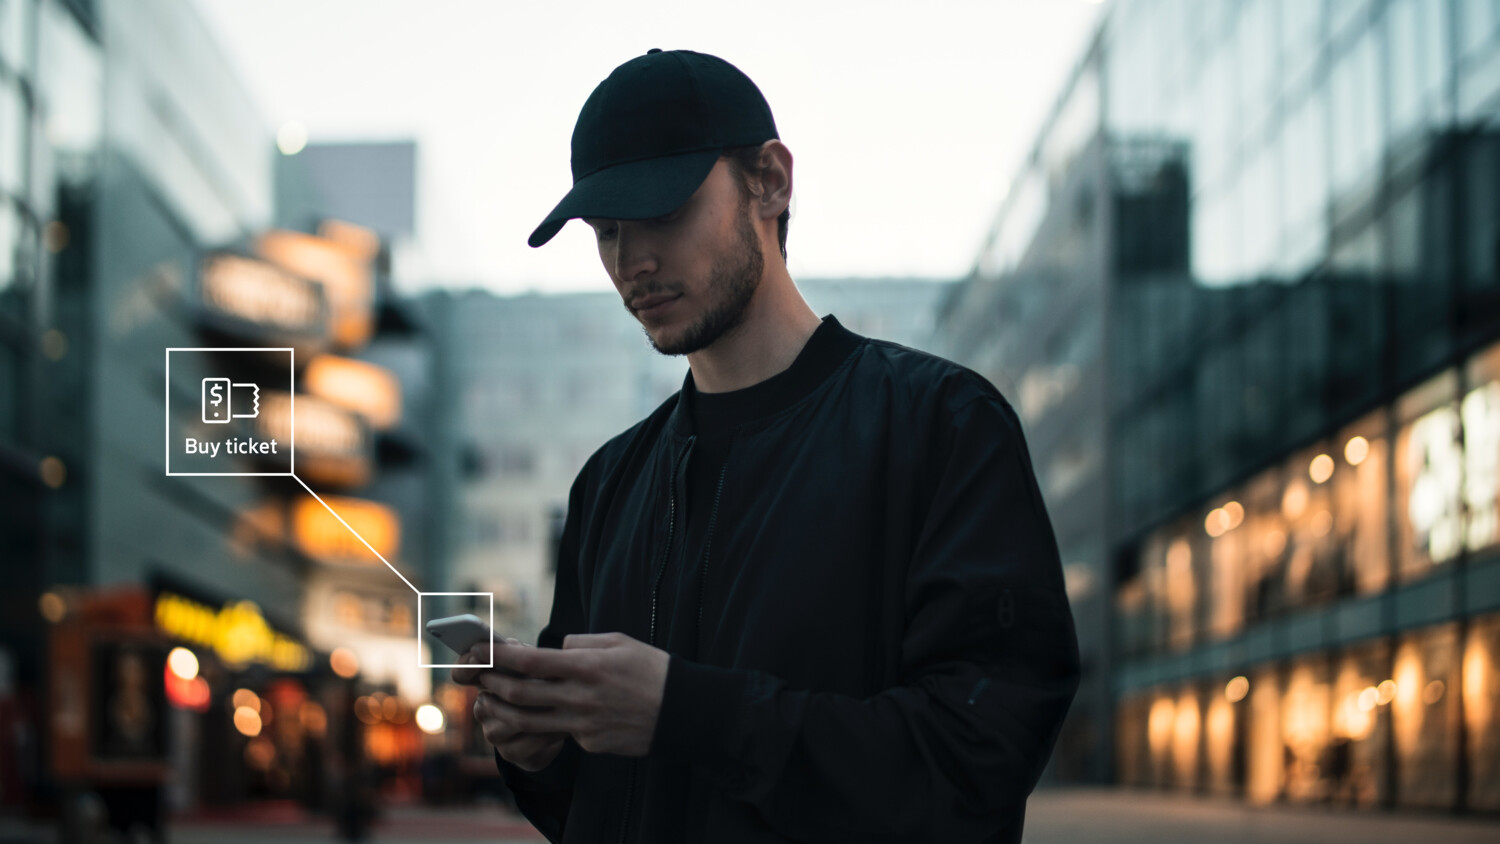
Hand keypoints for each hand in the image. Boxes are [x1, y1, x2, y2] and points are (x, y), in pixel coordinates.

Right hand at [453, 639, 568, 770]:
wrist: (554, 728)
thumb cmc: (541, 686)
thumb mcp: (533, 666)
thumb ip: (520, 654)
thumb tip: (513, 647)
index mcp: (484, 681)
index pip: (462, 674)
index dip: (467, 665)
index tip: (477, 655)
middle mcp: (483, 708)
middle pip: (492, 697)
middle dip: (519, 687)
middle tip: (543, 681)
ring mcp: (493, 733)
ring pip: (511, 720)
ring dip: (539, 711)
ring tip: (561, 704)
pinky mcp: (509, 752)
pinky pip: (527, 742)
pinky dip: (548, 732)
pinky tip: (565, 726)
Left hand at [476, 631, 669, 757]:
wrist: (683, 711)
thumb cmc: (652, 669)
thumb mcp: (619, 642)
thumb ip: (582, 644)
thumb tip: (556, 649)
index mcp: (587, 667)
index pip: (530, 662)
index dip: (498, 656)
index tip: (479, 650)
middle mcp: (580, 697)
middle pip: (521, 694)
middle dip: (492, 683)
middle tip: (477, 676)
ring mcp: (584, 725)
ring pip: (530, 721)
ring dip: (504, 711)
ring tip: (490, 701)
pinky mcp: (590, 744)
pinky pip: (561, 733)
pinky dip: (547, 724)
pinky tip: (544, 716)